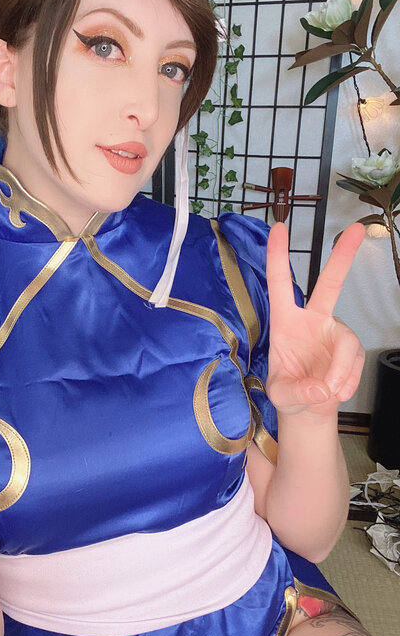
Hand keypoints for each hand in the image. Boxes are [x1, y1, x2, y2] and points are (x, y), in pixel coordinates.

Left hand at [265, 221, 365, 416]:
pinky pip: (354, 364)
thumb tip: (320, 388)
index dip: (278, 256)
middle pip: (330, 284)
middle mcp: (312, 319)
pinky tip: (334, 393)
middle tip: (357, 228)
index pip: (280, 284)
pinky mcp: (351, 348)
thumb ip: (296, 392)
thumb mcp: (282, 395)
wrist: (309, 408)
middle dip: (343, 257)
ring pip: (347, 344)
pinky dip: (346, 383)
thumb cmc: (288, 391)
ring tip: (328, 392)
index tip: (278, 227)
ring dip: (341, 372)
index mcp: (285, 321)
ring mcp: (335, 332)